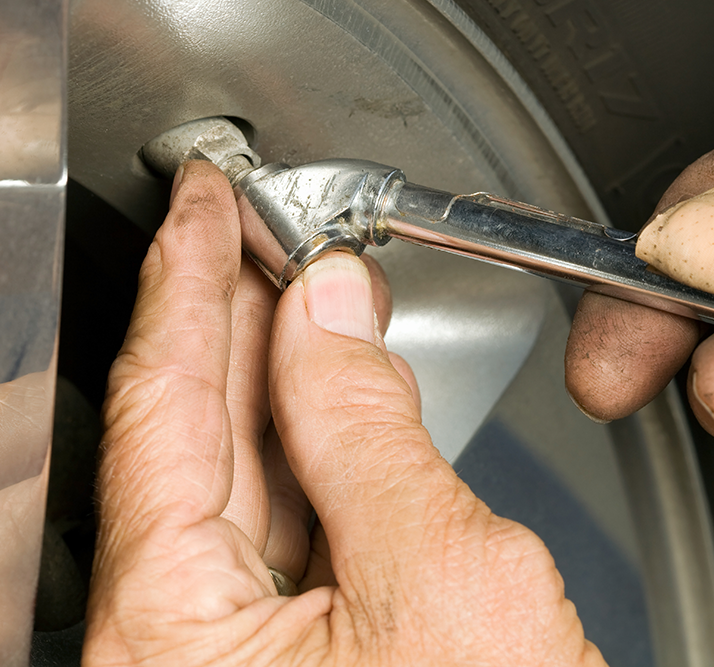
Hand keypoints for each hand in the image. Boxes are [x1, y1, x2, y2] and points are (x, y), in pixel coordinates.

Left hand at [85, 162, 603, 665]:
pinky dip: (323, 447)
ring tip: (305, 286)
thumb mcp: (445, 579)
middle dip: (229, 315)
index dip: (187, 283)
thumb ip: (372, 433)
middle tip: (259, 225)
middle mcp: (173, 649)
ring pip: (241, 476)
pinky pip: (291, 527)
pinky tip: (345, 395)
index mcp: (167, 636)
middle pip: (187, 435)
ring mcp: (233, 657)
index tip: (201, 204)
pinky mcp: (298, 660)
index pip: (156, 405)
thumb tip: (335, 312)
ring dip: (279, 374)